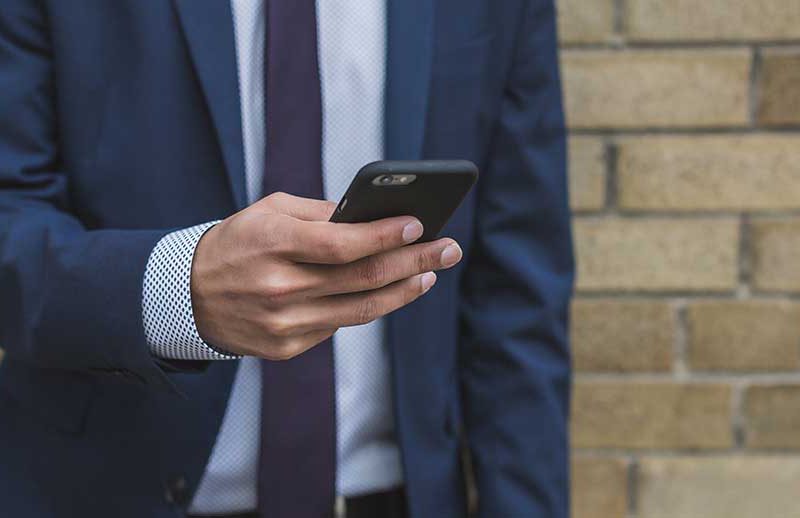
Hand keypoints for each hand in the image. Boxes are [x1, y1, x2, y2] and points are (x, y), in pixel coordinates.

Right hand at [190, 192, 462, 359]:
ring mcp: (285, 323)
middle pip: (364, 278)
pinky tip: (390, 292)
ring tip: (430, 274)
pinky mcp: (287, 347)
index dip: (386, 236)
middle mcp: (280, 288)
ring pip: (361, 309)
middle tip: (448, 249)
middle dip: (414, 262)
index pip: (343, 244)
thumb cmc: (236, 244)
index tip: (420, 225)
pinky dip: (368, 306)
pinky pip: (339, 325)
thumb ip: (320, 214)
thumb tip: (372, 218)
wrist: (186, 296)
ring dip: (404, 290)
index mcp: (273, 244)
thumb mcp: (268, 212)